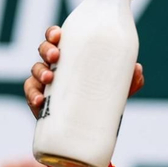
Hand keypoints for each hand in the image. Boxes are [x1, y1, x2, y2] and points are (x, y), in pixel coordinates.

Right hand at [24, 25, 143, 118]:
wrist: (90, 132)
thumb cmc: (102, 102)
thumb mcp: (117, 91)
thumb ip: (130, 81)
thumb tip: (137, 70)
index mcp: (71, 57)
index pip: (58, 39)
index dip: (53, 34)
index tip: (58, 35)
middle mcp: (56, 67)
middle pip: (44, 50)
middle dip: (46, 50)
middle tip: (55, 57)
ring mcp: (46, 84)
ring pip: (36, 70)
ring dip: (39, 72)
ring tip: (49, 79)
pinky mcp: (39, 102)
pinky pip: (31, 94)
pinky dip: (32, 95)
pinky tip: (38, 101)